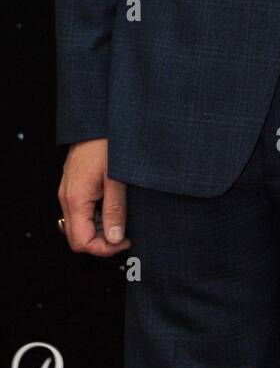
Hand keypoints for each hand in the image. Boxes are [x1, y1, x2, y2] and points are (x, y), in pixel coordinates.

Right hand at [57, 139, 130, 258]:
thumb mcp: (117, 179)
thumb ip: (115, 210)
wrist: (98, 119)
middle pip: (77, 237)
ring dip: (99, 228)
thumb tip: (116, 238)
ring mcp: (69, 191)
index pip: (81, 242)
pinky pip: (81, 210)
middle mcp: (67, 197)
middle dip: (101, 241)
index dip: (104, 249)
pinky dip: (96, 215)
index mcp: (76, 199)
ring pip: (79, 224)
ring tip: (122, 217)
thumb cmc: (108, 143)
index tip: (124, 241)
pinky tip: (113, 205)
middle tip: (125, 233)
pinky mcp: (74, 184)